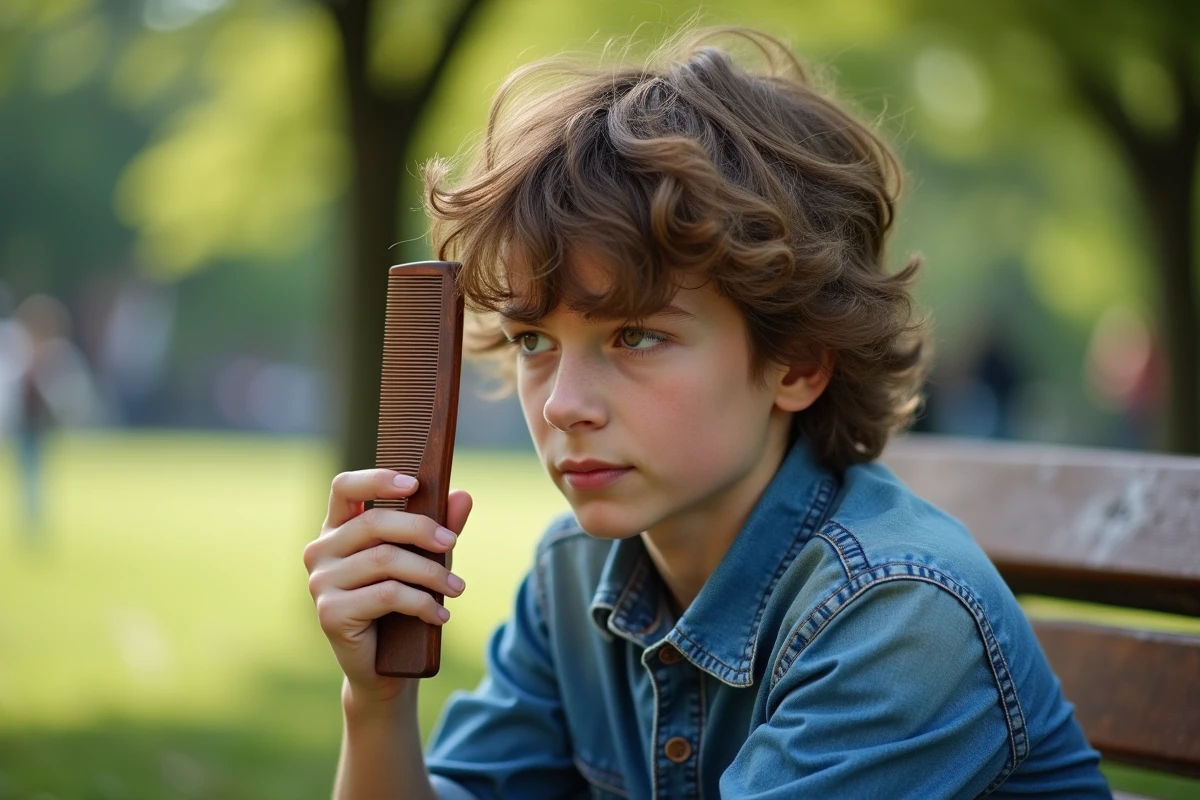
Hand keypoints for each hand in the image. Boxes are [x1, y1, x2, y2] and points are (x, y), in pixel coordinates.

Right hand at [303, 469, 472, 704]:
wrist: (385, 666)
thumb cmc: (401, 604)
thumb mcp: (424, 560)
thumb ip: (439, 527)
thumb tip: (463, 497)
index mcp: (337, 529)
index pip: (344, 488)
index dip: (376, 480)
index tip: (413, 484)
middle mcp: (321, 551)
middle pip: (373, 523)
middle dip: (420, 529)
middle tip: (451, 544)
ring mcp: (320, 582)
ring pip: (384, 561)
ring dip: (430, 573)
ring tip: (456, 588)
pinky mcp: (330, 612)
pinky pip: (385, 595)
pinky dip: (421, 603)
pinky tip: (440, 615)